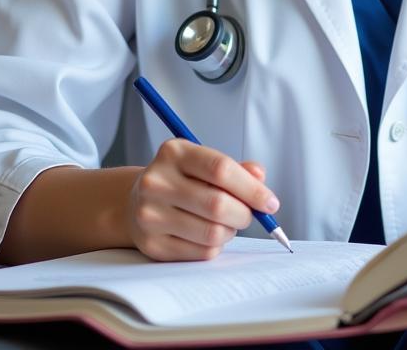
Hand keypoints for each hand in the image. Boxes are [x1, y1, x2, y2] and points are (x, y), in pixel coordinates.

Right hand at [127, 140, 279, 260]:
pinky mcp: (151, 244)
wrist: (136, 201)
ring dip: (231, 231)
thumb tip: (260, 176)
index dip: (252, 188)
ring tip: (228, 223)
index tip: (271, 202)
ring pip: (212, 232)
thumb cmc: (183, 180)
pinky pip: (201, 252)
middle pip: (217, 204)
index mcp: (174, 153)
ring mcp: (150, 215)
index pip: (220, 169)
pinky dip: (216, 246)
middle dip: (245, 214)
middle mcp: (157, 182)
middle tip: (251, 215)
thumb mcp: (204, 163)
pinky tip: (208, 235)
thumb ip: (236, 169)